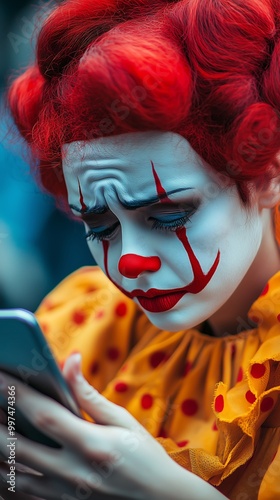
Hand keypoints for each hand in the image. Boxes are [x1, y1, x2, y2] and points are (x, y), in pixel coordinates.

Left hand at [0, 354, 175, 499]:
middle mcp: (74, 472)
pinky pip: (21, 496)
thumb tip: (70, 360)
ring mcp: (65, 495)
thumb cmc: (144, 455)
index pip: (45, 415)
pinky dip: (5, 479)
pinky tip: (2, 461)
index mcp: (93, 444)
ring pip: (13, 475)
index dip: (17, 394)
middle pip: (18, 447)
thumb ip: (89, 394)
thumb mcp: (122, 420)